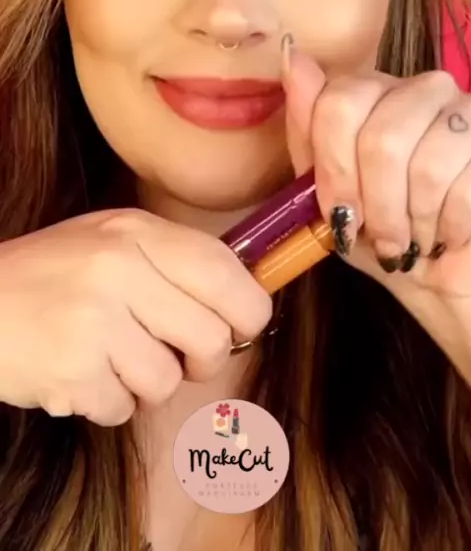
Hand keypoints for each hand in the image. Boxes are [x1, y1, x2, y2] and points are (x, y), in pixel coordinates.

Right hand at [0, 209, 271, 425]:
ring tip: (111, 359)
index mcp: (135, 232)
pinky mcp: (72, 371)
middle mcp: (119, 269)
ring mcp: (93, 320)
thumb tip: (243, 299)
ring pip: (167, 382)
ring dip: (145, 383)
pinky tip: (81, 374)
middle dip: (201, 359)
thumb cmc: (50, 274)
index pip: (225, 272)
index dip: (249, 309)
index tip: (240, 327)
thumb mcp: (110, 241)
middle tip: (177, 355)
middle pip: (210, 337)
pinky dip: (107, 403)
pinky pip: (124, 409)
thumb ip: (171, 261)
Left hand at [283, 44, 470, 398]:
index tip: (338, 213)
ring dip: (412, 222)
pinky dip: (447, 229)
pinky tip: (447, 236)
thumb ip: (307, 129)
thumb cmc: (385, 234)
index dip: (333, 169)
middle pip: (380, 137)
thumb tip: (291, 53)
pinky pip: (464, 189)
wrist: (446, 279)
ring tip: (413, 239)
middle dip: (374, 204)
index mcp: (376, 92)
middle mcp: (425, 89)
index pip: (338, 102)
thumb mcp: (328, 194)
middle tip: (380, 237)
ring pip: (425, 166)